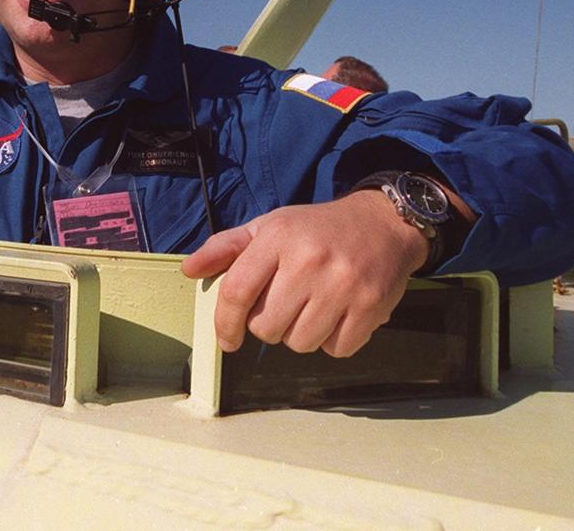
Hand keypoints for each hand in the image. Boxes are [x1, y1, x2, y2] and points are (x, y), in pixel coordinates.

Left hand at [180, 192, 428, 357]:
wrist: (383, 223)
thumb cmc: (316, 230)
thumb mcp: (270, 226)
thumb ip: (227, 247)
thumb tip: (190, 270)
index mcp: (278, 237)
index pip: (237, 292)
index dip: (225, 323)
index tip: (227, 340)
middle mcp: (309, 260)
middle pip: (266, 326)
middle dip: (268, 326)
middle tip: (283, 306)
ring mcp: (342, 284)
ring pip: (300, 343)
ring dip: (300, 335)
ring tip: (311, 308)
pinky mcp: (371, 305)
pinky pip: (336, 349)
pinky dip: (332, 341)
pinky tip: (336, 315)